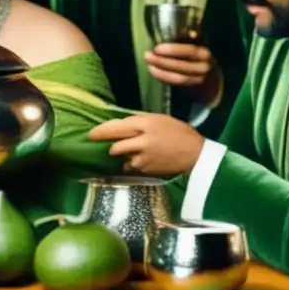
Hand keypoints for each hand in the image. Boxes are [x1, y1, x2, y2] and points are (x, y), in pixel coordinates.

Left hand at [88, 113, 203, 176]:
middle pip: (115, 145)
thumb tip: (121, 125)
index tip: (91, 134)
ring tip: (134, 152)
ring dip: (123, 155)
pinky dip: (133, 163)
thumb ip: (140, 122)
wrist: (197, 155)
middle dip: (109, 146)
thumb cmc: (180, 133)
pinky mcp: (146, 169)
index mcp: (146, 124)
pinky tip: (143, 159)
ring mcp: (143, 157)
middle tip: (108, 145)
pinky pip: (131, 166)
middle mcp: (142, 140)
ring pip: (122, 157)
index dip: (101, 131)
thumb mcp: (160, 120)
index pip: (117, 127)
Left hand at [144, 43, 222, 104]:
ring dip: (162, 71)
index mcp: (204, 52)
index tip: (157, 48)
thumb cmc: (197, 56)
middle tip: (147, 55)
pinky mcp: (192, 87)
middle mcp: (204, 66)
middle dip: (163, 61)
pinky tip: (154, 71)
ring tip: (149, 65)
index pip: (191, 51)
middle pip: (183, 66)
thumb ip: (190, 38)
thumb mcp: (197, 44)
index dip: (174, 50)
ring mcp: (199, 79)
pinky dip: (164, 77)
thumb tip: (190, 32)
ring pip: (180, 77)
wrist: (209, 77)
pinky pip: (176, 84)